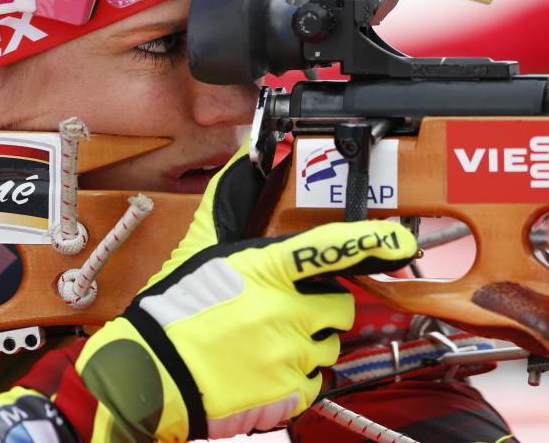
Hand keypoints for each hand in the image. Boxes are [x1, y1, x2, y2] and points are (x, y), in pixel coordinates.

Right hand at [79, 142, 416, 441]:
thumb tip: (247, 153)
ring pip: (330, 343)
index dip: (374, 240)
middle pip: (339, 303)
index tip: (400, 239)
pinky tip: (265, 368)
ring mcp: (289, 355)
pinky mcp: (288, 394)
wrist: (148, 375)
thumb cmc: (172, 310)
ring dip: (309, 341)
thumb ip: (230, 197)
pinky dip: (297, 376)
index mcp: (266, 269)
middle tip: (284, 309)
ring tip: (267, 341)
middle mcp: (284, 311)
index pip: (332, 247)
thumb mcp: (199, 246)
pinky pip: (316, 380)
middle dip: (321, 305)